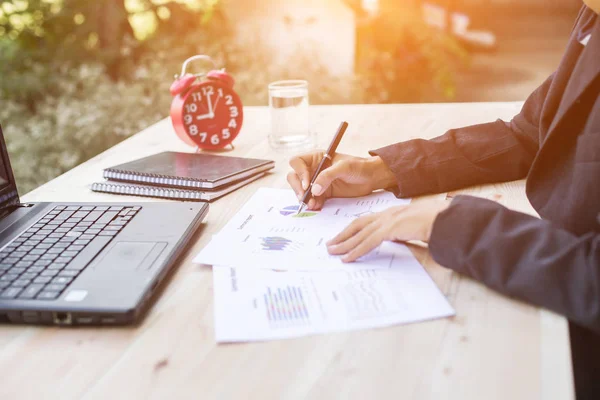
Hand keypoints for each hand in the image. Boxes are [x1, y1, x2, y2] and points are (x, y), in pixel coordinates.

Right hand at [287, 151, 395, 209]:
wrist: (371, 178)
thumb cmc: (358, 167)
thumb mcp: (344, 167)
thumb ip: (327, 176)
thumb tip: (313, 189)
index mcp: (316, 158)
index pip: (297, 162)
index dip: (299, 172)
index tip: (307, 184)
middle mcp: (313, 169)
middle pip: (294, 177)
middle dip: (297, 188)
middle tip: (304, 197)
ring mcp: (317, 182)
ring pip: (301, 190)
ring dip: (304, 198)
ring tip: (313, 204)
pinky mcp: (323, 194)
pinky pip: (312, 200)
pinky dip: (313, 204)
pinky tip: (317, 206)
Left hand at [326, 200, 451, 261]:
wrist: (444, 220)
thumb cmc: (434, 224)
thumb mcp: (412, 229)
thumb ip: (401, 233)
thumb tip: (396, 241)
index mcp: (391, 214)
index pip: (365, 221)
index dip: (351, 229)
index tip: (341, 237)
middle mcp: (386, 215)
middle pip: (358, 225)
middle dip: (342, 235)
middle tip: (329, 245)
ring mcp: (388, 221)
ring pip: (360, 234)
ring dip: (344, 244)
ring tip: (332, 252)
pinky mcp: (391, 229)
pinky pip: (369, 242)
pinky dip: (356, 250)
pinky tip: (347, 258)